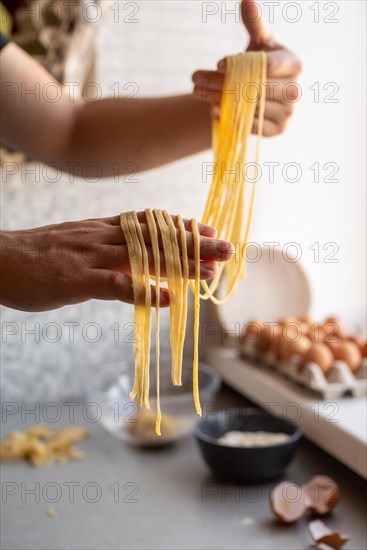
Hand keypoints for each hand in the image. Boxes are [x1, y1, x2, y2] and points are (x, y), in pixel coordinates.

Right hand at [0, 214, 233, 311]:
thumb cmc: (37, 257)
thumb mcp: (77, 246)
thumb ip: (106, 251)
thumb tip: (134, 262)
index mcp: (103, 230)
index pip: (151, 224)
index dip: (182, 229)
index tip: (208, 232)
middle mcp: (103, 237)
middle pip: (157, 237)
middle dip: (194, 244)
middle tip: (227, 248)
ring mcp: (91, 256)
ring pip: (145, 256)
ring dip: (181, 264)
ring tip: (211, 271)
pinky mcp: (76, 279)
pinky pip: (115, 284)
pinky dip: (143, 291)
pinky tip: (167, 298)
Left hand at [192, 0, 301, 135]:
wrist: (261, 94)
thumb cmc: (260, 64)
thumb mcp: (258, 44)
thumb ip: (255, 25)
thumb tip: (247, 1)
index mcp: (295, 65)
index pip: (269, 65)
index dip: (242, 65)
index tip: (218, 64)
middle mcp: (296, 90)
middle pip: (256, 87)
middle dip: (223, 82)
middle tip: (196, 79)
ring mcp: (289, 112)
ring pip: (251, 106)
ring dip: (221, 99)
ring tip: (198, 92)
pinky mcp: (278, 129)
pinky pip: (253, 126)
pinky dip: (232, 119)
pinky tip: (213, 111)